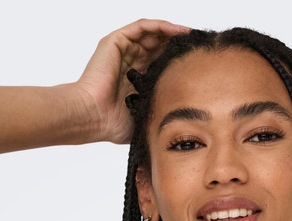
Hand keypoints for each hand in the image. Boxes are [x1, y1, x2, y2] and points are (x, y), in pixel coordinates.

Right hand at [74, 19, 188, 143]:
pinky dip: (161, 27)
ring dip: (172, 33)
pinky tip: (177, 31)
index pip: (160, 63)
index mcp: (135, 79)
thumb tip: (182, 118)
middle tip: (198, 47)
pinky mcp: (116, 42)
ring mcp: (122, 51)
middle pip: (158, 47)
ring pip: (152, 35)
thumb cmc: (112, 123)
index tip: (197, 64)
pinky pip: (142, 27)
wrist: (93, 116)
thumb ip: (159, 111)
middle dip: (177, 46)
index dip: (177, 62)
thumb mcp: (145, 116)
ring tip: (190, 37)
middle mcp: (129, 62)